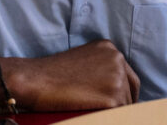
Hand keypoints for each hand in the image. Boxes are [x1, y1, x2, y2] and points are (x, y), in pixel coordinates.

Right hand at [0, 39, 138, 110]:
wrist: (35, 80)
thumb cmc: (51, 74)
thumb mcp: (82, 61)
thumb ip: (100, 68)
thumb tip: (113, 87)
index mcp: (109, 49)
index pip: (128, 75)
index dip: (124, 92)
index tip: (119, 104)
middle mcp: (117, 59)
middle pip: (131, 89)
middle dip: (123, 102)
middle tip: (112, 113)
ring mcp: (116, 77)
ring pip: (125, 103)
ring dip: (115, 111)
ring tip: (95, 111)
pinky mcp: (112, 96)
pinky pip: (119, 114)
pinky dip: (109, 118)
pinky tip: (94, 115)